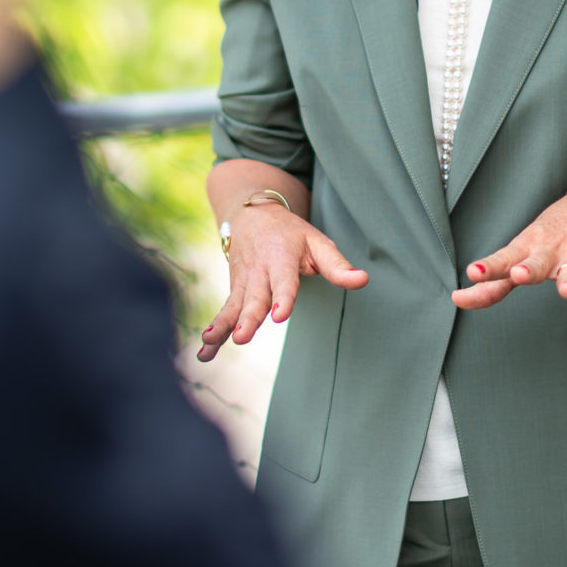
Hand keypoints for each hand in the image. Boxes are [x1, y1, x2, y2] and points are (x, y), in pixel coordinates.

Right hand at [196, 204, 367, 361]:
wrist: (253, 215)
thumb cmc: (292, 234)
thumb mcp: (318, 243)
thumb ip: (338, 266)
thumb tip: (362, 280)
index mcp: (282, 257)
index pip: (284, 280)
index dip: (283, 298)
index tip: (280, 315)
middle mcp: (260, 270)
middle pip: (255, 298)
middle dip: (248, 318)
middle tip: (242, 337)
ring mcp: (244, 281)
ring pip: (234, 306)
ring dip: (223, 326)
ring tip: (209, 343)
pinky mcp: (234, 290)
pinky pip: (224, 312)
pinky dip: (214, 329)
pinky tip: (204, 351)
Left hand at [452, 184, 566, 310]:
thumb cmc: (550, 235)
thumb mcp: (520, 251)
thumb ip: (493, 282)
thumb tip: (460, 299)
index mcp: (526, 249)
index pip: (503, 259)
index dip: (488, 268)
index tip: (473, 273)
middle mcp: (548, 253)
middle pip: (536, 263)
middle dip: (527, 270)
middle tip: (519, 274)